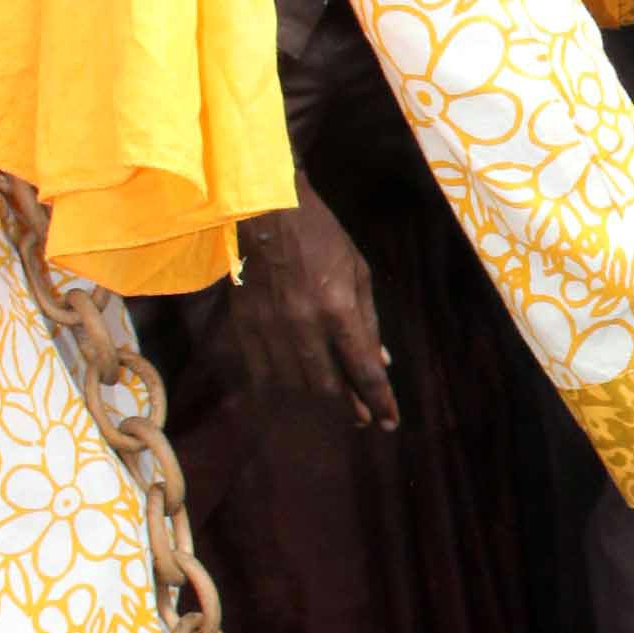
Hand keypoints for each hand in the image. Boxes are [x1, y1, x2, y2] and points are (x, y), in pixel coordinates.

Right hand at [231, 175, 399, 428]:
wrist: (263, 210)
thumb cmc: (320, 236)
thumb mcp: (358, 272)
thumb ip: (368, 321)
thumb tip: (381, 362)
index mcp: (338, 309)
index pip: (363, 370)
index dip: (380, 401)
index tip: (390, 422)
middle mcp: (303, 326)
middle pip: (328, 386)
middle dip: (350, 405)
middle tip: (363, 414)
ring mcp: (269, 329)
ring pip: (295, 384)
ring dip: (318, 395)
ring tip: (333, 397)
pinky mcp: (244, 327)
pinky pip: (262, 373)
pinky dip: (282, 384)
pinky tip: (293, 385)